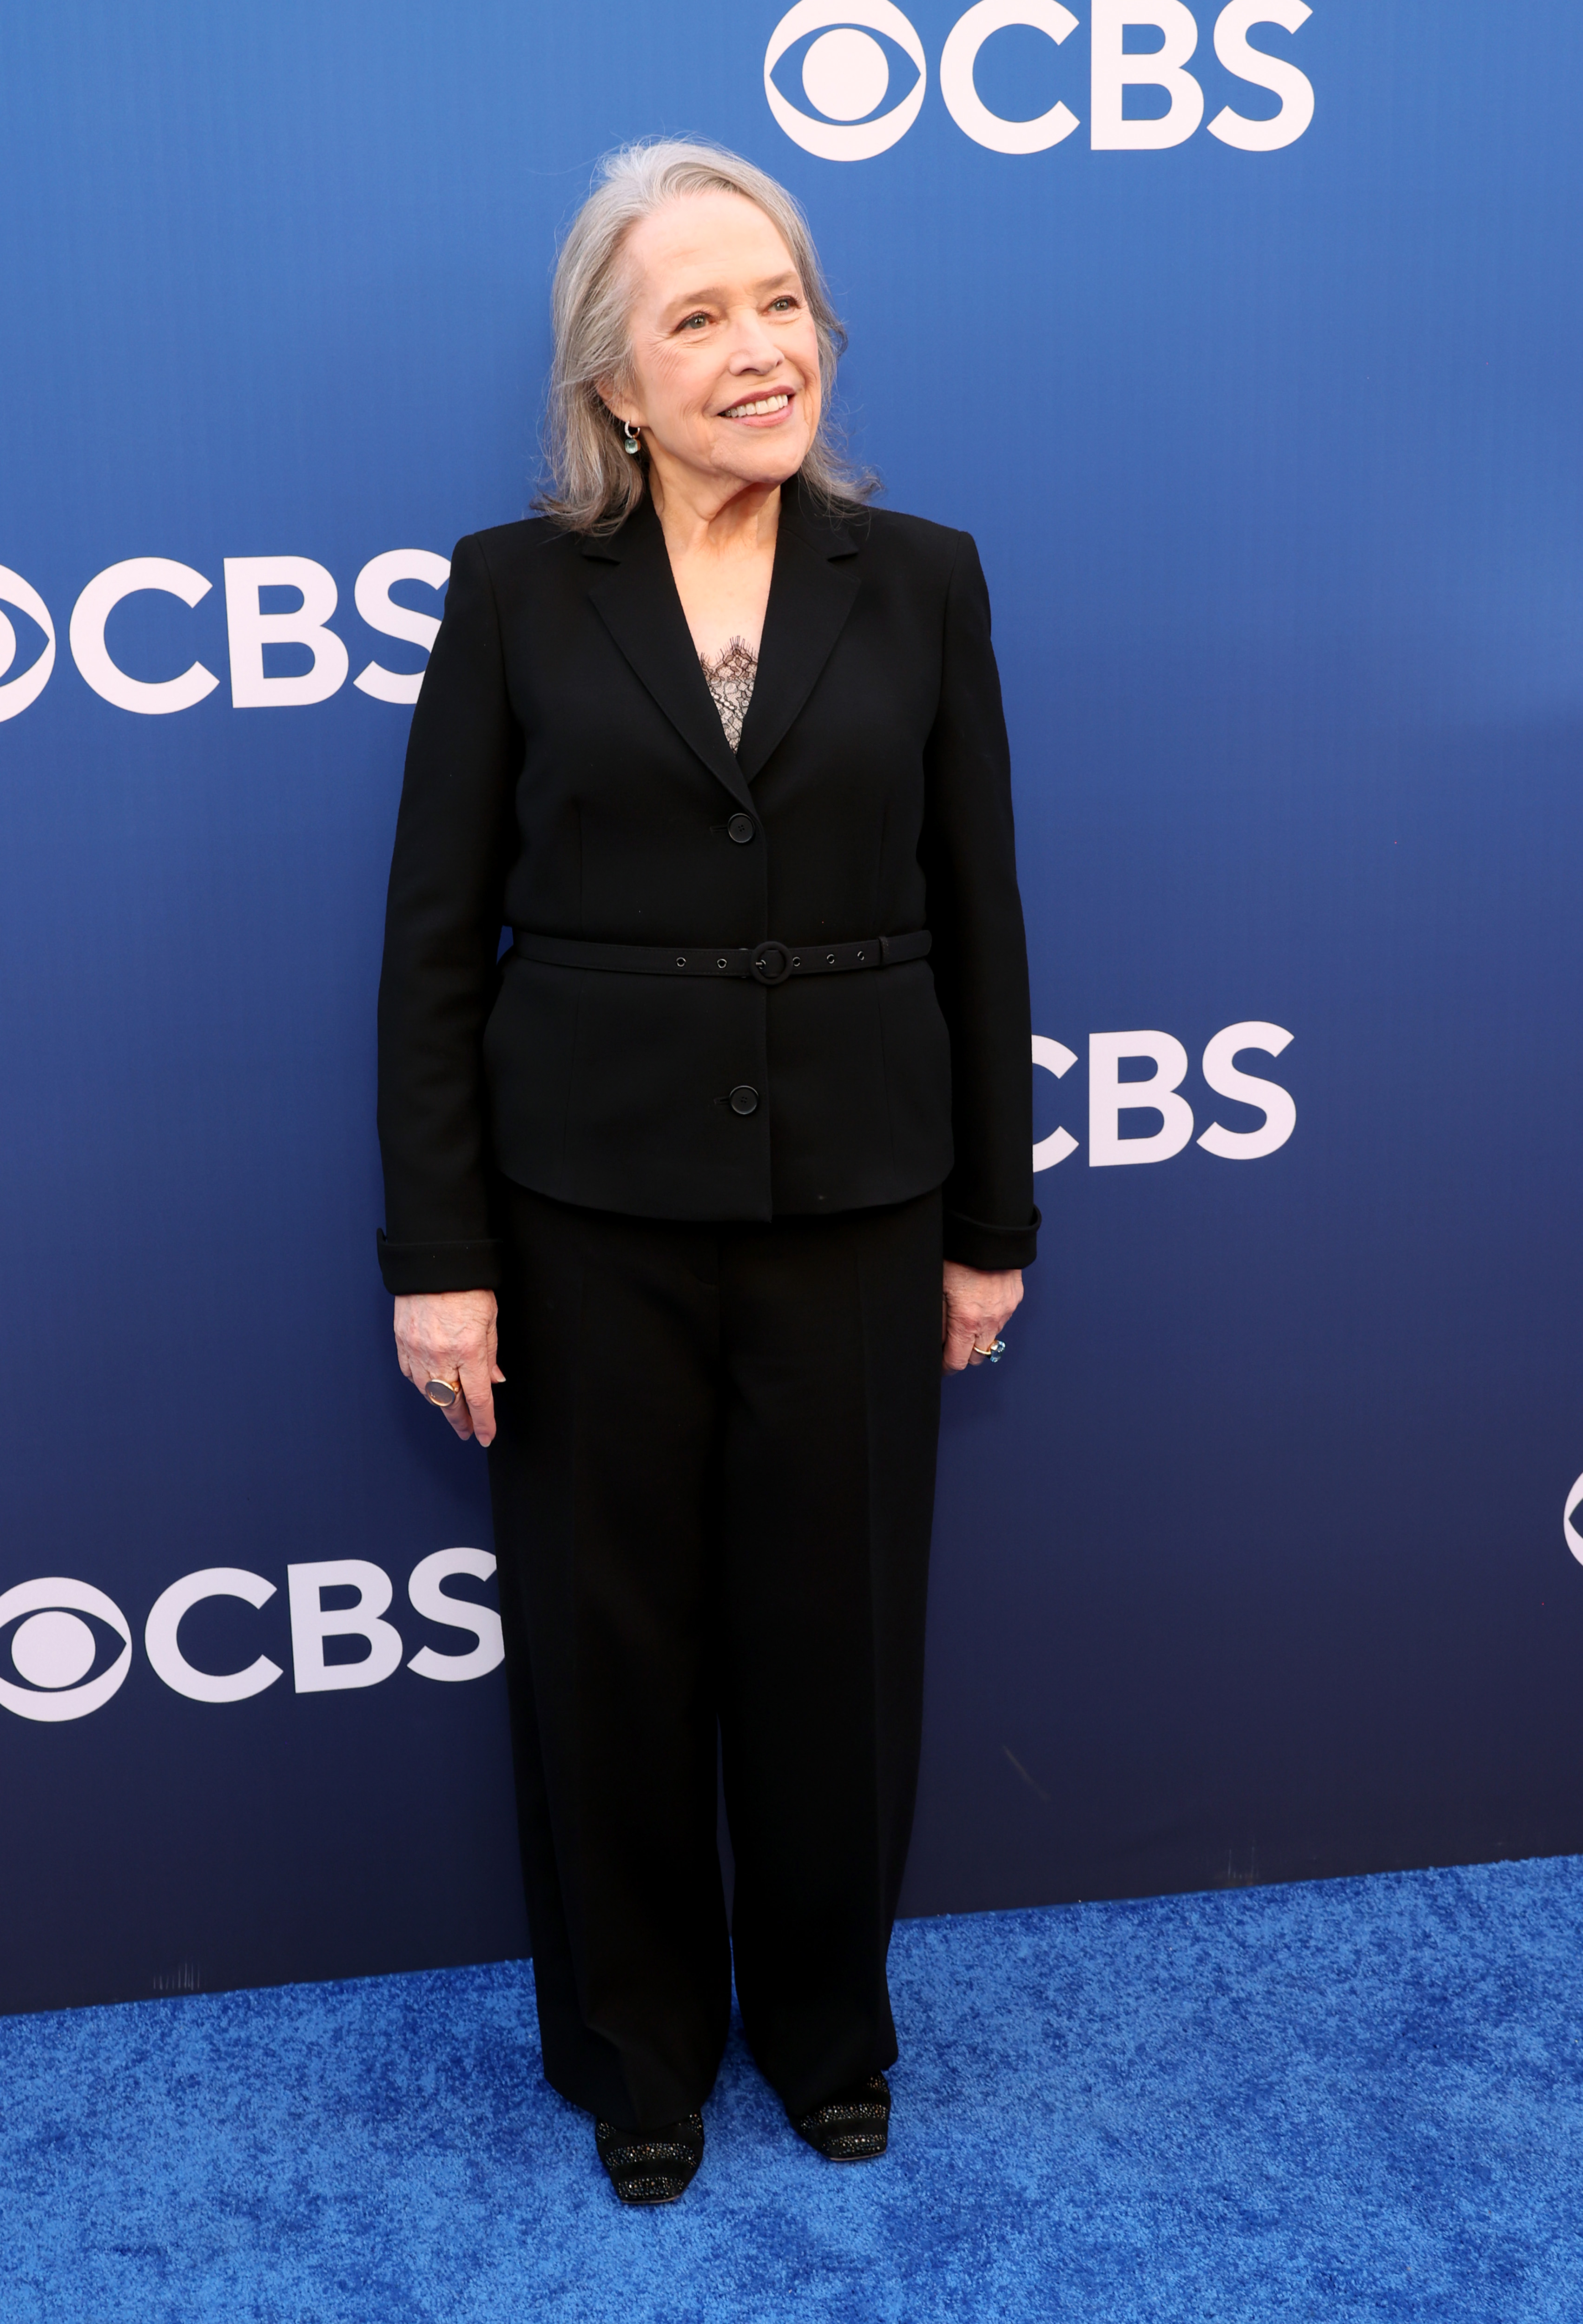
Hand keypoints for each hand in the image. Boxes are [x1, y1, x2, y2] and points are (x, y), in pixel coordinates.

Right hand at [393, 1290, 504, 1445]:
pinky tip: (432, 1386)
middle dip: (461, 1422)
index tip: (486, 1435)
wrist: (433, 1263)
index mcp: (469, 1349)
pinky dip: (423, 1385)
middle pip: (451, 1403)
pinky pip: (411, 1376)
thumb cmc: (466, 1287)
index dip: (483, 1422)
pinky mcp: (402, 1343)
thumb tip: (493, 1381)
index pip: (478, 1399)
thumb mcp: (490, 1319)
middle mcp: (441, 1355)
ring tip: (453, 1409)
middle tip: (468, 1431)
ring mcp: (418, 1351)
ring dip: (443, 1405)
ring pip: (429, 1393)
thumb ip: (491, 1354)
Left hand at [941, 1262, 1022, 1374]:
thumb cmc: (959, 1256)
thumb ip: (938, 1320)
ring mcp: (1005, 1311)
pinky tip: (980, 1304)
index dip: (945, 1367)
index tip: (939, 1365)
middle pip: (977, 1356)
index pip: (957, 1361)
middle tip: (950, 1343)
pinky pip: (1002, 1319)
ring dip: (978, 1336)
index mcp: (967, 1320)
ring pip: (992, 1338)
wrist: (988, 1233)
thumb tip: (937, 1342)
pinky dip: (991, 1319)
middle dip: (963, 1354)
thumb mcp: (938, 1288)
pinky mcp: (1014, 1300)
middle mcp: (990, 1320)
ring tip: (965, 1319)